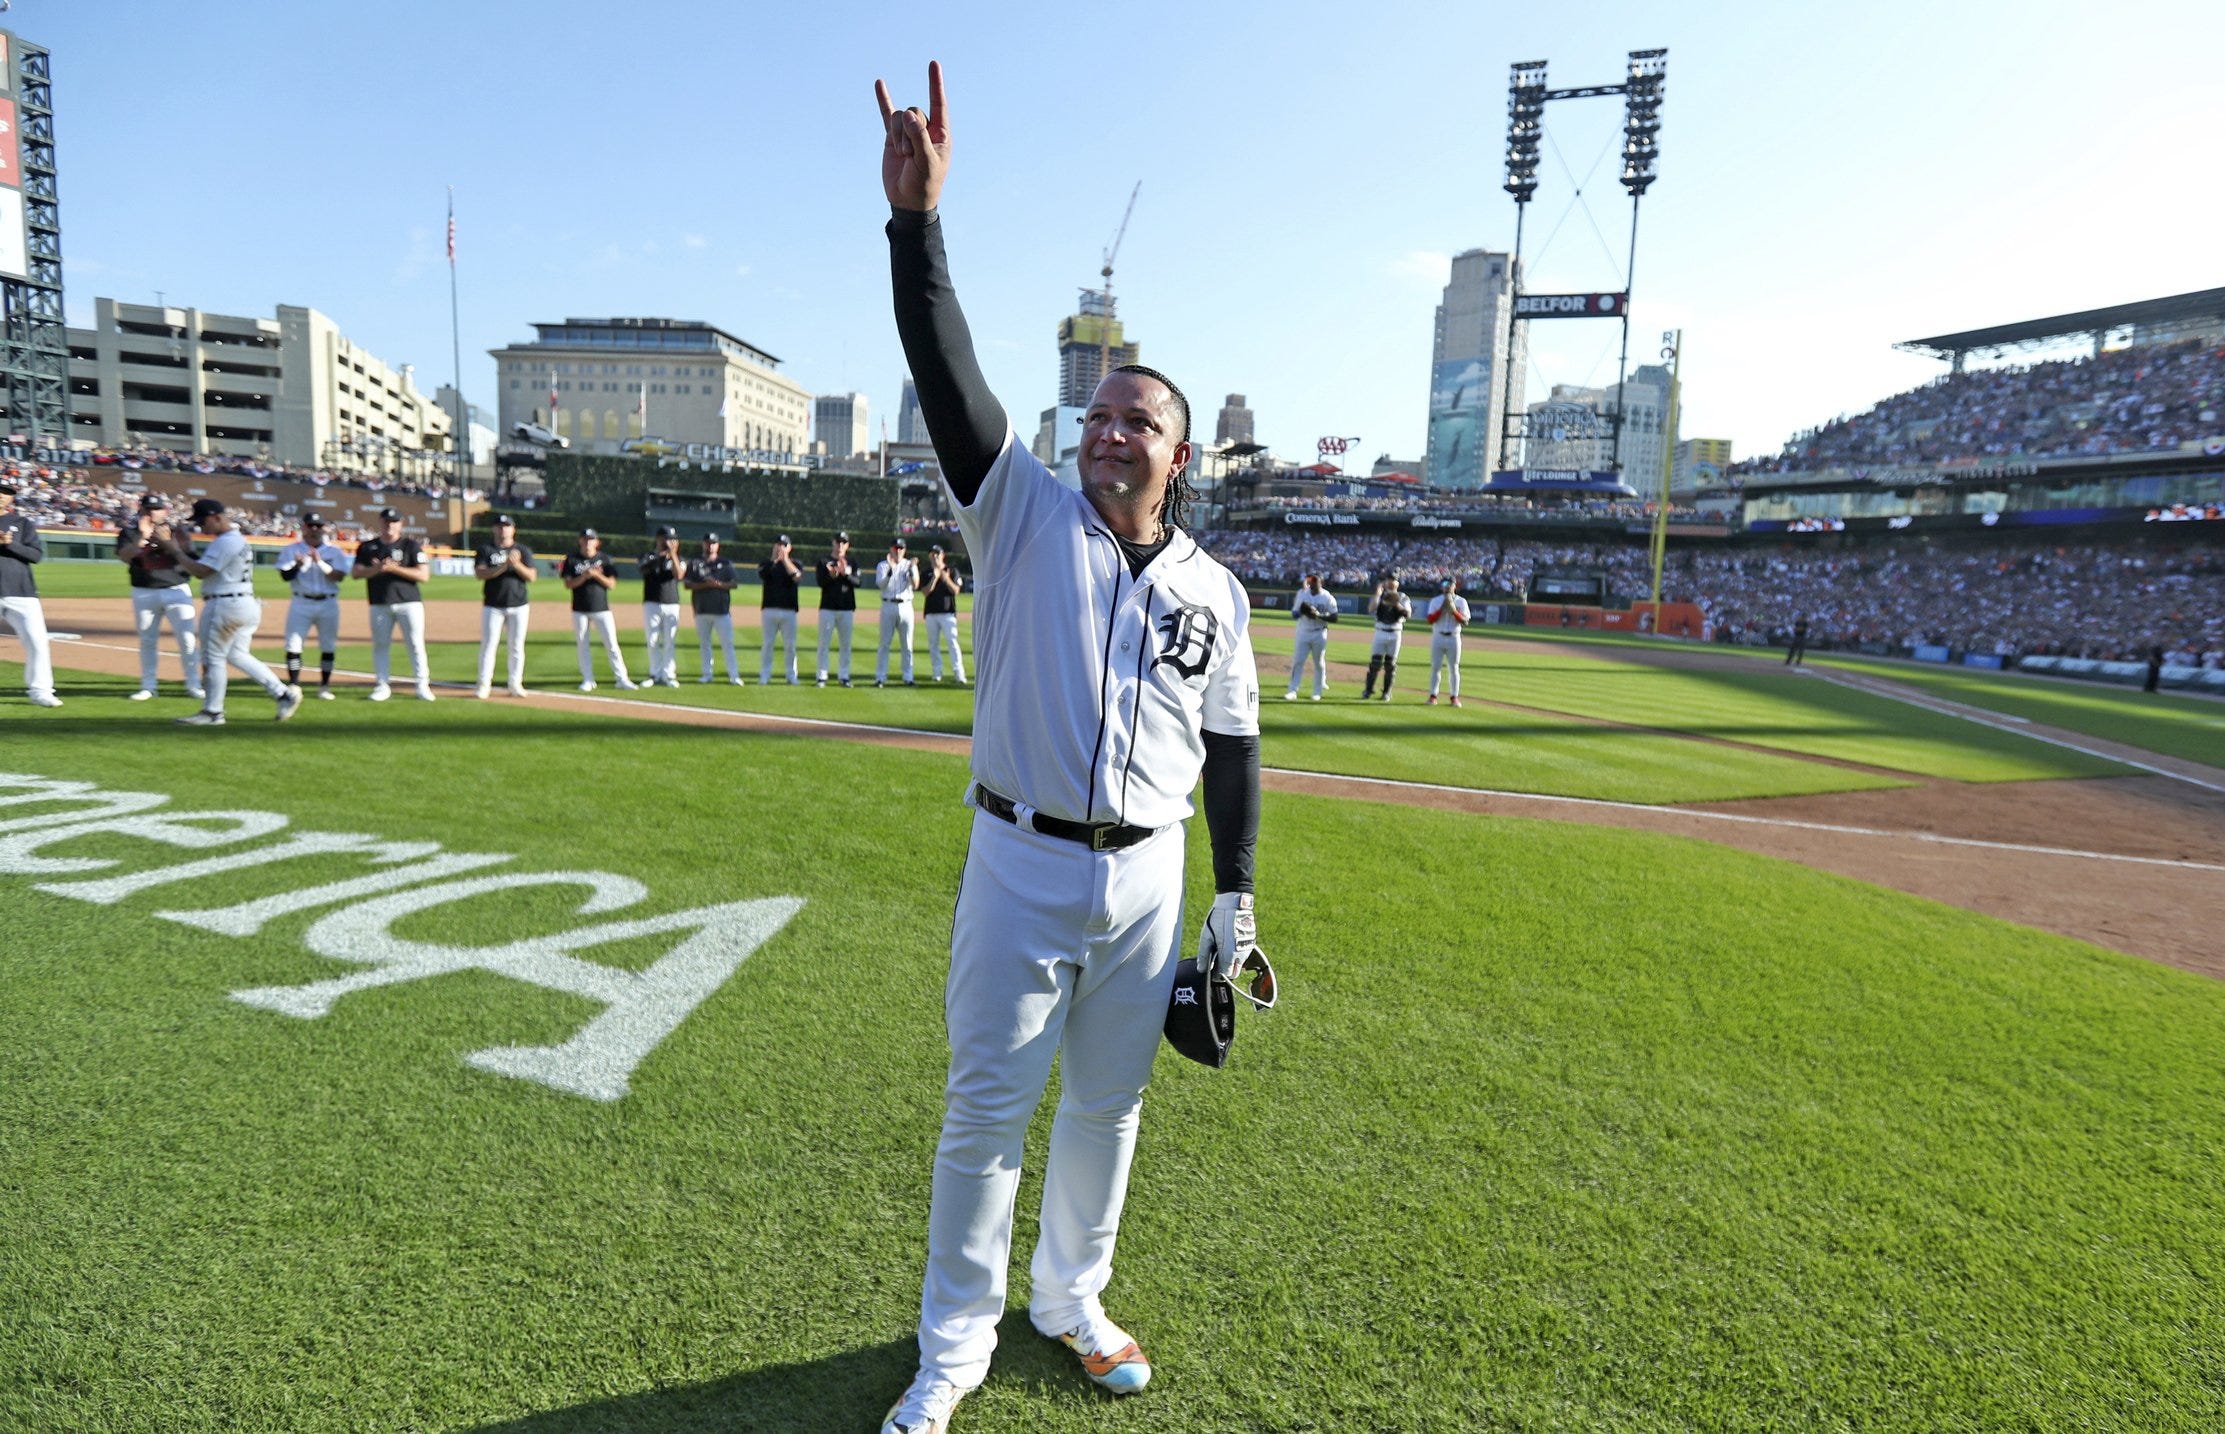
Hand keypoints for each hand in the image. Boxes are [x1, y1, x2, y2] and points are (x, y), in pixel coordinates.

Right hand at [874, 61, 948, 211]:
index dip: (935, 84)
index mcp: (940, 133)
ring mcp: (908, 132)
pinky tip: (879, 84)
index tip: (933, 64)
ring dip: (898, 135)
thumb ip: (919, 137)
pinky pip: (887, 115)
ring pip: (899, 117)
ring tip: (903, 155)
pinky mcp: (893, 137)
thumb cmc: (924, 183)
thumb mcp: (926, 162)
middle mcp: (925, 129)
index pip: (938, 103)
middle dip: (909, 132)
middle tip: (909, 154)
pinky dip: (883, 100)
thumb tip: (908, 114)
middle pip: (914, 112)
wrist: (908, 200)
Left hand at [1196, 892, 1258, 984]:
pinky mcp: (1251, 941)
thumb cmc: (1218, 919)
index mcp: (1229, 955)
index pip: (1224, 975)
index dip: (1217, 976)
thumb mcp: (1206, 937)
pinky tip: (1229, 944)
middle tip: (1216, 964)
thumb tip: (1201, 969)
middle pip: (1234, 973)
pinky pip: (1244, 954)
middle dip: (1225, 972)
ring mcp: (1248, 948)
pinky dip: (1237, 954)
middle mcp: (1240, 955)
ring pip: (1240, 964)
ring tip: (1221, 951)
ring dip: (1232, 963)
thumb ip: (1203, 955)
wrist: (1235, 904)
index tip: (1212, 972)